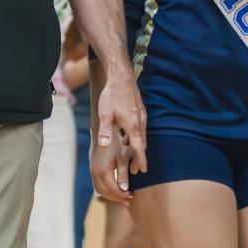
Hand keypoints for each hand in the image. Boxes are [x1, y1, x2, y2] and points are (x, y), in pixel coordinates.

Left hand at [90, 75, 146, 203]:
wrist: (122, 77)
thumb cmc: (112, 95)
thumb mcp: (105, 114)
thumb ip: (105, 131)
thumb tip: (103, 145)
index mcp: (132, 126)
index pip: (139, 148)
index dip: (141, 160)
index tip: (143, 170)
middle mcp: (140, 123)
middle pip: (142, 145)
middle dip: (139, 158)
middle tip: (136, 170)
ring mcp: (142, 117)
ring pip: (142, 136)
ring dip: (138, 148)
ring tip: (132, 157)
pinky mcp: (141, 111)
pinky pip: (141, 129)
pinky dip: (137, 137)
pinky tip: (130, 138)